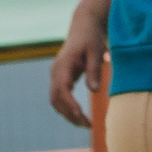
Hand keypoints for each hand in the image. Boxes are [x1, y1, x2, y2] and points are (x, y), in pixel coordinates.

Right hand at [48, 1, 108, 128]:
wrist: (84, 26)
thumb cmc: (91, 38)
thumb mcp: (96, 52)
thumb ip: (94, 70)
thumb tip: (94, 90)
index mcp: (63, 65)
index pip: (62, 89)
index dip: (69, 104)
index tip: (81, 115)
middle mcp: (56, 71)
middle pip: (56, 99)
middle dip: (69, 114)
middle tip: (88, 125)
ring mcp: (56, 75)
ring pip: (56, 100)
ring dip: (67, 114)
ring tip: (85, 124)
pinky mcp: (60, 77)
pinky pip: (59, 96)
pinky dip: (67, 108)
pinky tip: (80, 115)